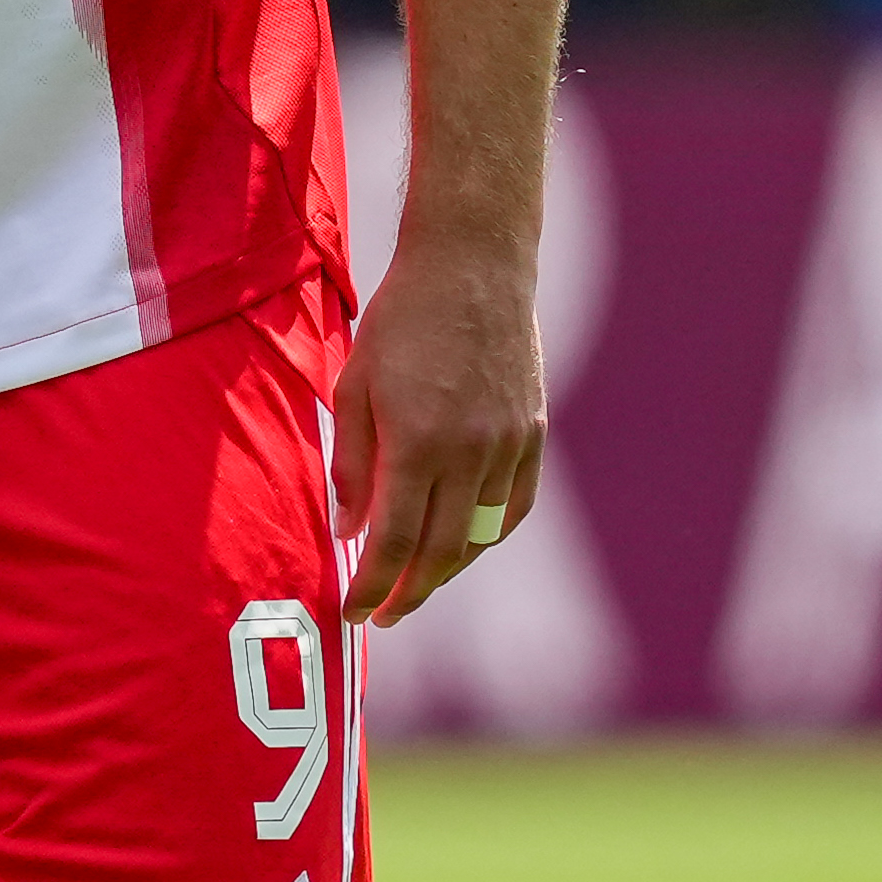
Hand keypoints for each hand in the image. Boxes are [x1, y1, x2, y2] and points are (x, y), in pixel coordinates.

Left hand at [332, 219, 545, 627]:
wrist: (474, 266)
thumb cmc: (402, 321)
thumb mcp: (354, 387)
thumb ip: (351, 465)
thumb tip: (349, 532)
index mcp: (417, 444)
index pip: (393, 544)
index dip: (372, 588)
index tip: (355, 613)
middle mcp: (469, 454)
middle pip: (440, 554)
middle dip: (407, 594)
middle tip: (384, 614)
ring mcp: (507, 446)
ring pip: (481, 537)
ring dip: (446, 571)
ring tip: (417, 585)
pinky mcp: (532, 433)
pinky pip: (514, 507)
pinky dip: (489, 537)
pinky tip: (465, 545)